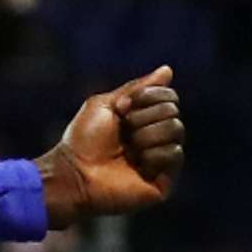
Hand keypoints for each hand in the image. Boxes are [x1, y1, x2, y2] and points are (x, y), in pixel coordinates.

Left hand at [37, 67, 182, 226]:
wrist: (75, 173)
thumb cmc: (83, 141)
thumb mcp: (107, 104)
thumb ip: (138, 88)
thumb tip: (167, 70)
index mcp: (144, 120)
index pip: (168, 96)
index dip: (147, 96)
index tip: (120, 108)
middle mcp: (155, 139)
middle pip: (173, 111)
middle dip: (144, 116)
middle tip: (124, 131)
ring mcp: (161, 161)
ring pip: (176, 130)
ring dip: (146, 135)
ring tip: (128, 149)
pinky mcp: (164, 181)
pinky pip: (175, 154)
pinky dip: (153, 155)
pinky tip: (137, 165)